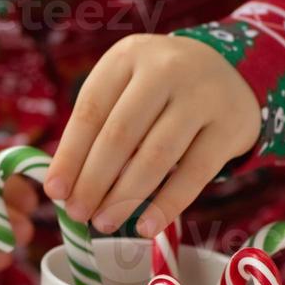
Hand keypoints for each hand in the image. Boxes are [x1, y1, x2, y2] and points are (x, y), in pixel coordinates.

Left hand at [43, 34, 261, 236]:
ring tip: (104, 223)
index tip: (55, 191)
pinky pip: (194, 173)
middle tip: (77, 213)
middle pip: (121, 134)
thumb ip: (98, 128)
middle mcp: (166, 69)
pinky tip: (145, 227)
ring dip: (125, 197)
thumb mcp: (126, 89)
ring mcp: (202, 96)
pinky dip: (167, 205)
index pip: (91, 111)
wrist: (230, 72)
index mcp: (127, 57)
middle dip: (93, 181)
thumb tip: (65, 187)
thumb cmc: (159, 91)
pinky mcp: (230, 126)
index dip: (70, 156)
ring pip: (156, 156)